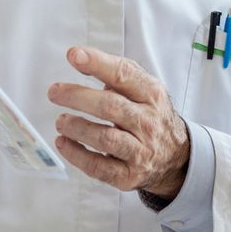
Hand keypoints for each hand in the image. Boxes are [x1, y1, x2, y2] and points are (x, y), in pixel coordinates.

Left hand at [48, 46, 189, 194]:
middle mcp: (148, 122)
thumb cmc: (148, 116)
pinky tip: (63, 143)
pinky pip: (99, 167)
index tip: (74, 56)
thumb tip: (78, 58)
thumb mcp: (142, 90)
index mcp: (151, 95)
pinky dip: (76, 154)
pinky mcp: (129, 175)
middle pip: (110, 107)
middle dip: (77, 97)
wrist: (175, 157)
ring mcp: (140, 151)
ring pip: (105, 139)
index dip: (97, 63)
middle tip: (55, 92)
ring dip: (76, 128)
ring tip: (61, 121)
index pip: (124, 75)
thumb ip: (114, 73)